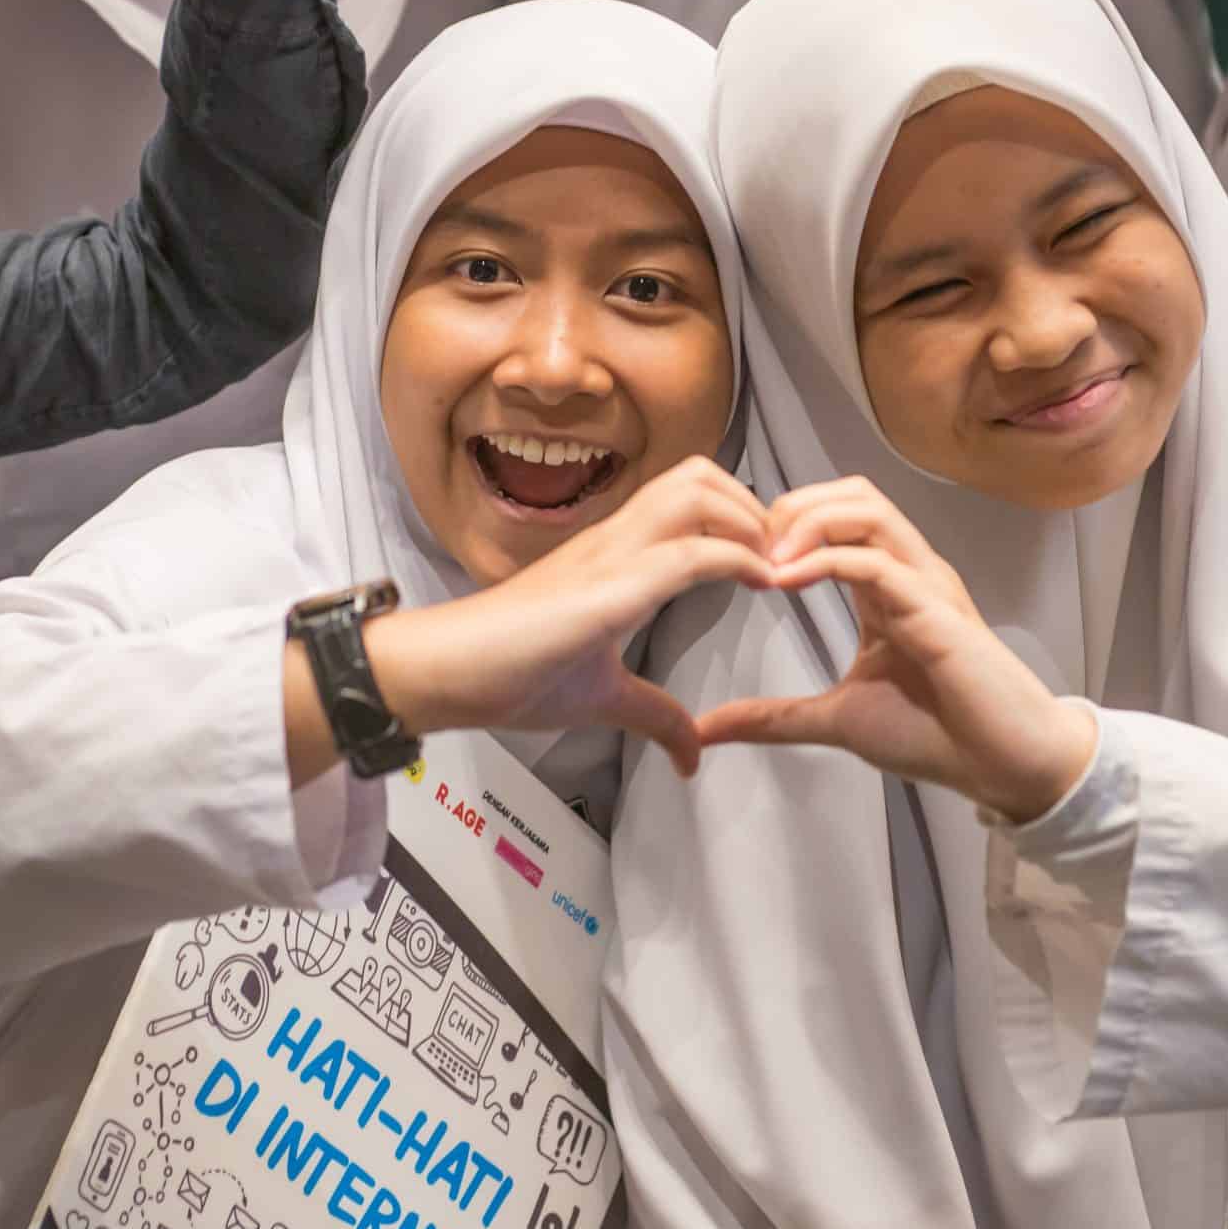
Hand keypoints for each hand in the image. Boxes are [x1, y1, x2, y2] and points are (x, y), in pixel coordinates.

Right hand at [368, 459, 776, 778]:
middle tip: (784, 554)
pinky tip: (763, 582)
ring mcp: (608, 556)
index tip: (777, 557)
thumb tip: (690, 753)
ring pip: (696, 491)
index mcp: (612, 556)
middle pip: (700, 475)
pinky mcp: (605, 589)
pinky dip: (738, 559)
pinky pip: (686, 553)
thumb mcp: (603, 700)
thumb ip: (653, 717)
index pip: (688, 499)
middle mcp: (613, 541)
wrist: (443, 674)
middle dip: (756, 504)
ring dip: (751, 520)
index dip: (742, 516)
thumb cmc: (504, 674)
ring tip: (778, 563)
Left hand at [697, 479, 1097, 823]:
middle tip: (748, 546)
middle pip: (852, 493)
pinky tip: (785, 579)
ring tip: (765, 555)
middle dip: (793, 506)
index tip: (735, 556)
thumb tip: (710, 728)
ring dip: (809, 521)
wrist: (1002, 764)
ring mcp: (926, 584)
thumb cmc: (936, 736)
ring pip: (868, 510)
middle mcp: (909, 572)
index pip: (836, 516)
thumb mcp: (834, 720)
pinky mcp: (937, 609)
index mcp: (886, 587)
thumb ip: (774, 718)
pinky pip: (879, 561)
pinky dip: (827, 560)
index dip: (782, 524)